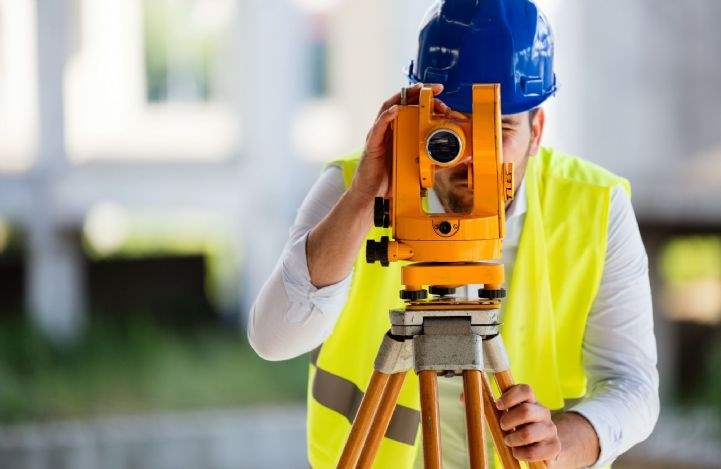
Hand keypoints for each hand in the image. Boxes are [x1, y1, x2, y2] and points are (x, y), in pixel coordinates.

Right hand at [348, 83, 449, 202]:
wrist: (372, 196)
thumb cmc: (390, 181)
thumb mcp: (416, 167)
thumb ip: (432, 159)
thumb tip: (454, 158)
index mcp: (399, 132)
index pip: (411, 108)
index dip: (425, 98)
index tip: (440, 93)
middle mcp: (388, 130)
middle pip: (401, 102)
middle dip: (419, 92)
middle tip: (436, 91)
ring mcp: (378, 135)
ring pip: (389, 108)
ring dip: (404, 97)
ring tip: (418, 90)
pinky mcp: (372, 144)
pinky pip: (378, 126)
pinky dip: (387, 116)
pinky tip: (396, 110)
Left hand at [496, 384, 561, 463]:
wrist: (545, 445)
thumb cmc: (521, 427)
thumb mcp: (513, 415)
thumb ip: (504, 408)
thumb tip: (489, 403)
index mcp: (533, 401)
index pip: (525, 390)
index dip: (509, 397)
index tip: (498, 405)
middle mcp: (544, 413)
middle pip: (526, 411)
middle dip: (508, 420)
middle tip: (503, 426)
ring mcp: (550, 429)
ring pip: (527, 434)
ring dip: (512, 439)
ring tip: (508, 441)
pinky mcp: (554, 447)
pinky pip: (532, 452)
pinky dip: (520, 453)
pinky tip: (517, 452)